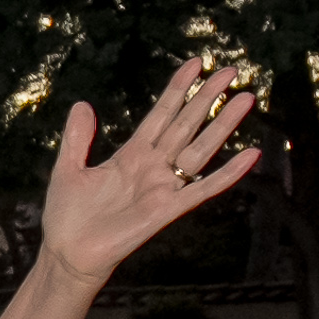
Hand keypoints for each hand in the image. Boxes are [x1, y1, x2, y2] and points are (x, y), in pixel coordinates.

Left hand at [29, 61, 258, 286]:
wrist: (67, 255)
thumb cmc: (67, 217)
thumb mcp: (67, 169)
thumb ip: (78, 139)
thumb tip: (82, 104)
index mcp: (131, 155)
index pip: (161, 114)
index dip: (178, 89)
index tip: (195, 64)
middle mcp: (153, 167)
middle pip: (186, 124)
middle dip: (207, 97)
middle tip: (230, 70)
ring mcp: (163, 187)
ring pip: (200, 149)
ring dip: (223, 124)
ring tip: (246, 97)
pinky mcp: (167, 210)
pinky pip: (203, 189)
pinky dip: (227, 174)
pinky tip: (251, 155)